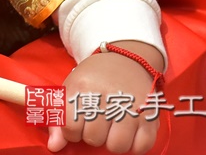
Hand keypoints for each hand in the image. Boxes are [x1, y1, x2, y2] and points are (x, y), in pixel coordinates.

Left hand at [48, 40, 163, 152]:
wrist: (125, 59)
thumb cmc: (93, 78)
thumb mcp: (71, 89)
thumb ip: (59, 119)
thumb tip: (54, 147)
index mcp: (82, 88)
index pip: (70, 127)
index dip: (71, 132)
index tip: (77, 125)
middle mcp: (107, 96)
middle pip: (94, 138)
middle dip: (92, 136)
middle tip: (96, 123)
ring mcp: (131, 105)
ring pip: (117, 146)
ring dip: (112, 142)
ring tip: (112, 128)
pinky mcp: (151, 113)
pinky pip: (142, 147)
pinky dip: (135, 146)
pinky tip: (129, 134)